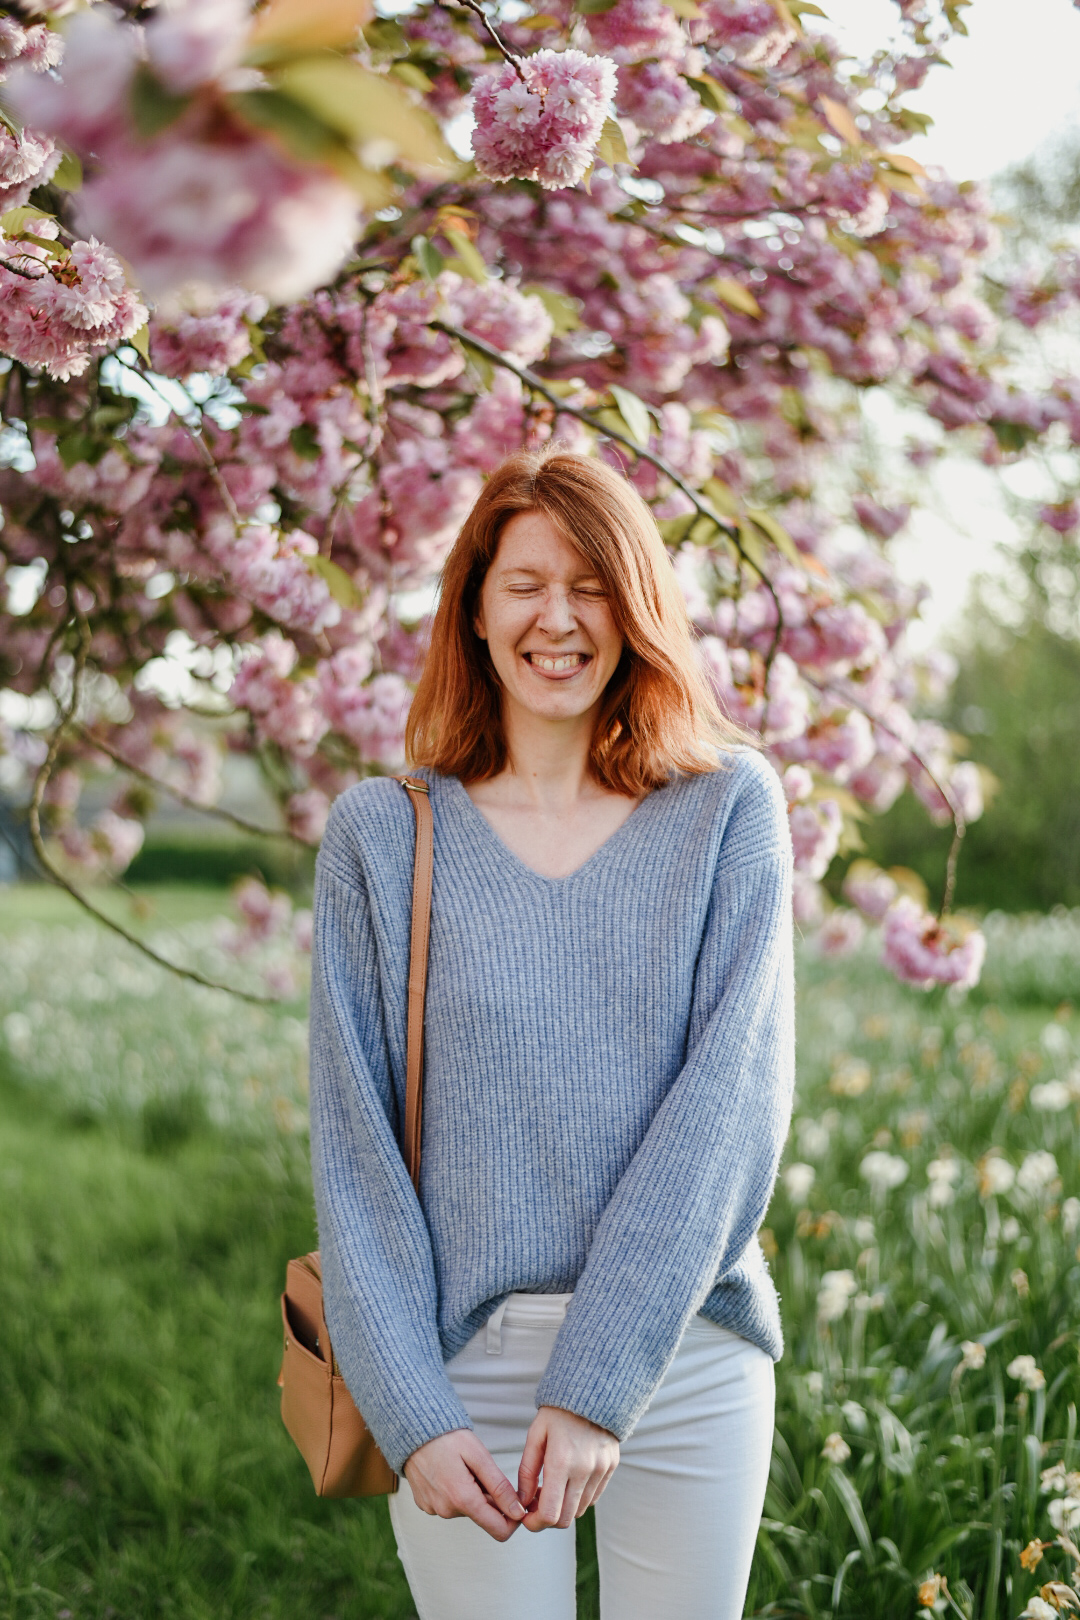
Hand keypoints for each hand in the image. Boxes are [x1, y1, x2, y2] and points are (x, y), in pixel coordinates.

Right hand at [403, 1429, 526, 1541]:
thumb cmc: (447, 1437)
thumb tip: (518, 1512)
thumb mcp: (479, 1456)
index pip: (499, 1530)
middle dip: (491, 1499)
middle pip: (483, 1517)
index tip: (518, 1500)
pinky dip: (458, 1492)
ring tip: (464, 1468)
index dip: (514, 1519)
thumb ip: (499, 1487)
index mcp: (463, 1500)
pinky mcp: (426, 1505)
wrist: (412, 1429)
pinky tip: (452, 1472)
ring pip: (467, 1510)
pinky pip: (451, 1505)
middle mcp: (447, 1511)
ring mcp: (434, 1509)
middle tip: (484, 1471)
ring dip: (474, 1493)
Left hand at [517, 1406, 619, 1531]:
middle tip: (535, 1506)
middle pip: (566, 1519)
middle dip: (547, 1520)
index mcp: (561, 1461)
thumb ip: (527, 1471)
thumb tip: (523, 1501)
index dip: (535, 1523)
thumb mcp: (535, 1435)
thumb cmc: (558, 1412)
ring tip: (551, 1491)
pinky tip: (567, 1484)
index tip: (526, 1517)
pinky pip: (593, 1498)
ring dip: (563, 1509)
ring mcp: (601, 1470)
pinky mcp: (611, 1468)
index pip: (550, 1513)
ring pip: (580, 1510)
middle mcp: (584, 1470)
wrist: (592, 1391)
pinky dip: (578, 1499)